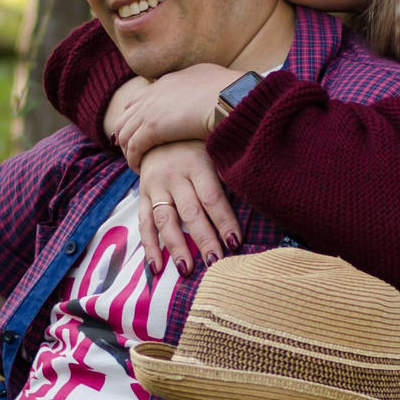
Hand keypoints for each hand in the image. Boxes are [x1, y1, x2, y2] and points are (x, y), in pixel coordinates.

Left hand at [107, 63, 238, 164]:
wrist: (229, 98)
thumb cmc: (230, 93)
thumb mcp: (212, 81)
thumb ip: (203, 87)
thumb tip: (209, 91)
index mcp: (168, 82)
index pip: (140, 98)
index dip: (135, 115)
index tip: (138, 130)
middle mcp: (154, 93)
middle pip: (127, 115)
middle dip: (125, 133)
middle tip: (130, 150)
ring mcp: (151, 109)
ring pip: (126, 132)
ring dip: (128, 150)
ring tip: (135, 163)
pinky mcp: (152, 127)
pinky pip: (133, 147)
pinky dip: (133, 159)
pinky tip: (139, 169)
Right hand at [135, 142, 240, 275]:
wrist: (157, 129)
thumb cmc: (196, 144)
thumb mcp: (213, 148)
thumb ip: (227, 172)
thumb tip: (256, 195)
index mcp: (197, 164)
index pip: (213, 197)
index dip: (224, 221)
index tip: (235, 242)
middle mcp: (175, 176)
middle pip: (190, 212)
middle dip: (203, 239)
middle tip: (215, 263)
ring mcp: (156, 187)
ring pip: (165, 220)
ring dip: (176, 247)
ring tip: (186, 270)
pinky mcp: (143, 195)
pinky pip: (144, 224)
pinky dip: (149, 247)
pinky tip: (157, 268)